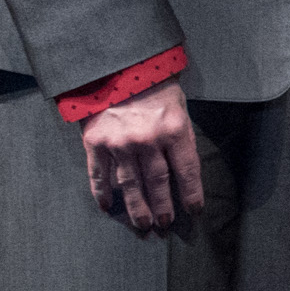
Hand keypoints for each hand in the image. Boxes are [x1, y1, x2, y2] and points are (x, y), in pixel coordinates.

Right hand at [80, 82, 204, 232]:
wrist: (117, 65)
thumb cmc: (154, 86)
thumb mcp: (178, 108)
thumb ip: (180, 138)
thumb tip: (184, 171)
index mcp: (173, 130)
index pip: (187, 171)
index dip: (191, 194)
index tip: (194, 211)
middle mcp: (147, 140)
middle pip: (158, 183)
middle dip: (163, 207)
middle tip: (164, 225)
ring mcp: (119, 143)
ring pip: (130, 185)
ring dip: (137, 208)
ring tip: (143, 224)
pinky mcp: (96, 142)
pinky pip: (99, 174)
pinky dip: (101, 192)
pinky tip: (106, 207)